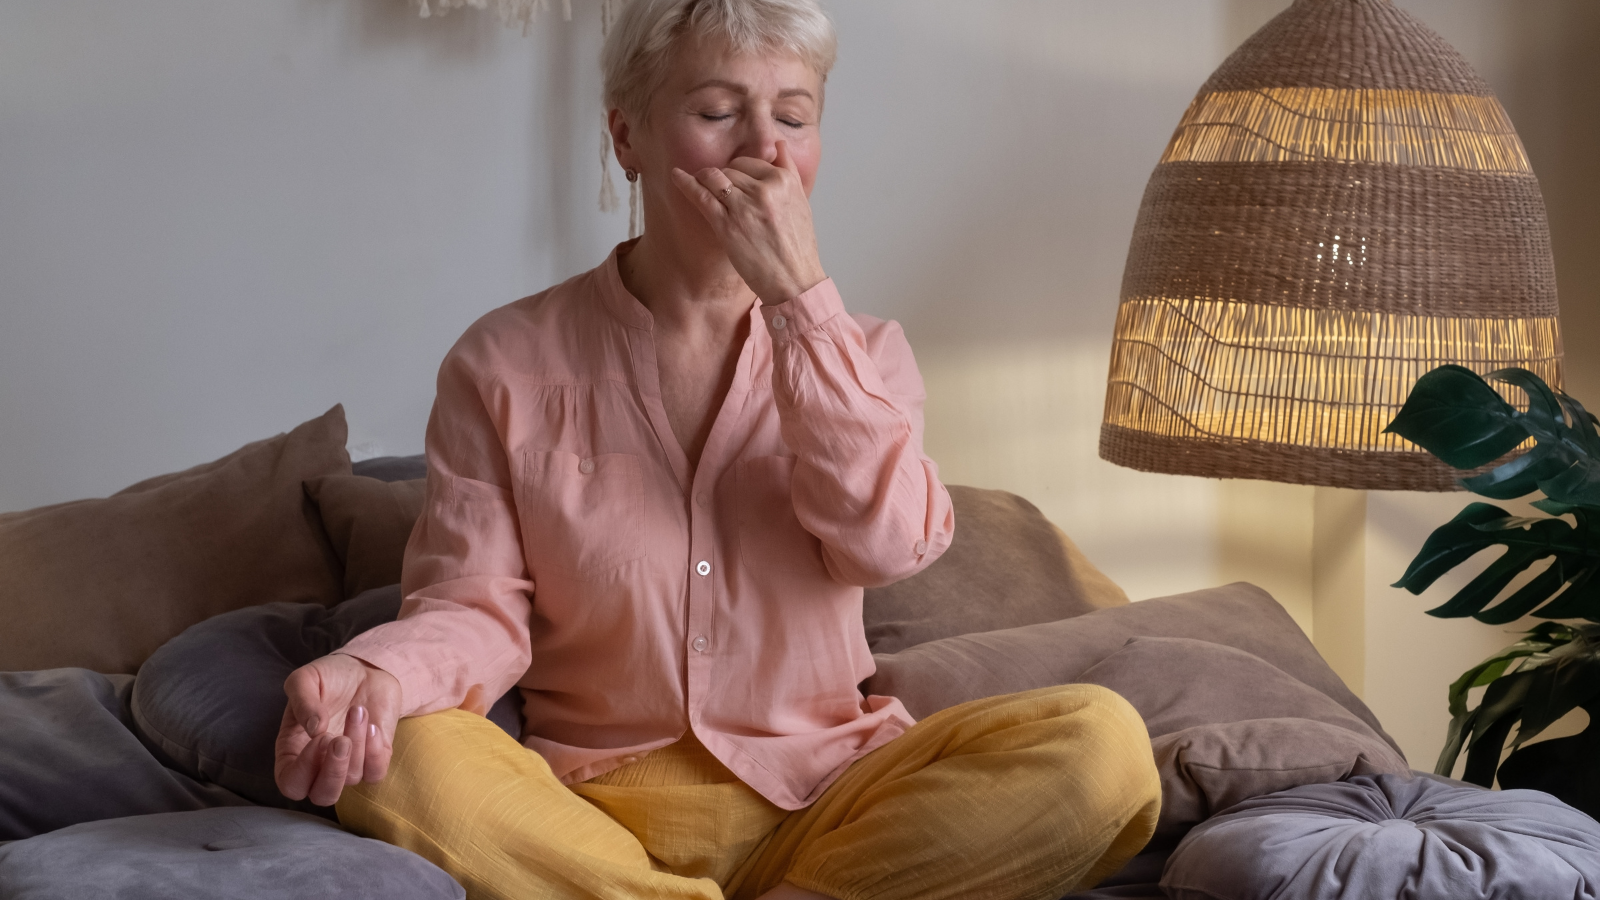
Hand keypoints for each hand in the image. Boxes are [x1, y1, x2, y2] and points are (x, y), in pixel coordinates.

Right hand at [274, 653, 401, 806]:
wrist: (365, 670)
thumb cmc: (329, 677)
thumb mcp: (305, 679)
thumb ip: (302, 701)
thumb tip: (314, 728)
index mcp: (293, 751)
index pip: (291, 783)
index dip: (303, 771)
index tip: (319, 739)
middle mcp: (319, 764)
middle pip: (322, 796)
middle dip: (333, 772)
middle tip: (340, 740)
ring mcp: (348, 764)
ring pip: (352, 777)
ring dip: (357, 742)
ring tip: (358, 710)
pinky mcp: (374, 758)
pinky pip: (376, 773)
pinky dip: (375, 752)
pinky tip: (372, 725)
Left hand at [671, 140, 826, 303]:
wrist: (794, 280)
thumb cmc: (798, 247)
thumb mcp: (802, 202)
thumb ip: (789, 170)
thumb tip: (779, 144)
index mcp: (784, 181)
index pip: (751, 162)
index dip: (741, 171)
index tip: (736, 181)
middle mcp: (765, 190)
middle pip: (732, 169)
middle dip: (725, 178)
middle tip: (725, 195)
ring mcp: (744, 207)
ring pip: (716, 178)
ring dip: (706, 178)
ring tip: (700, 182)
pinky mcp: (727, 225)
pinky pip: (702, 196)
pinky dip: (686, 183)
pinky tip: (676, 176)